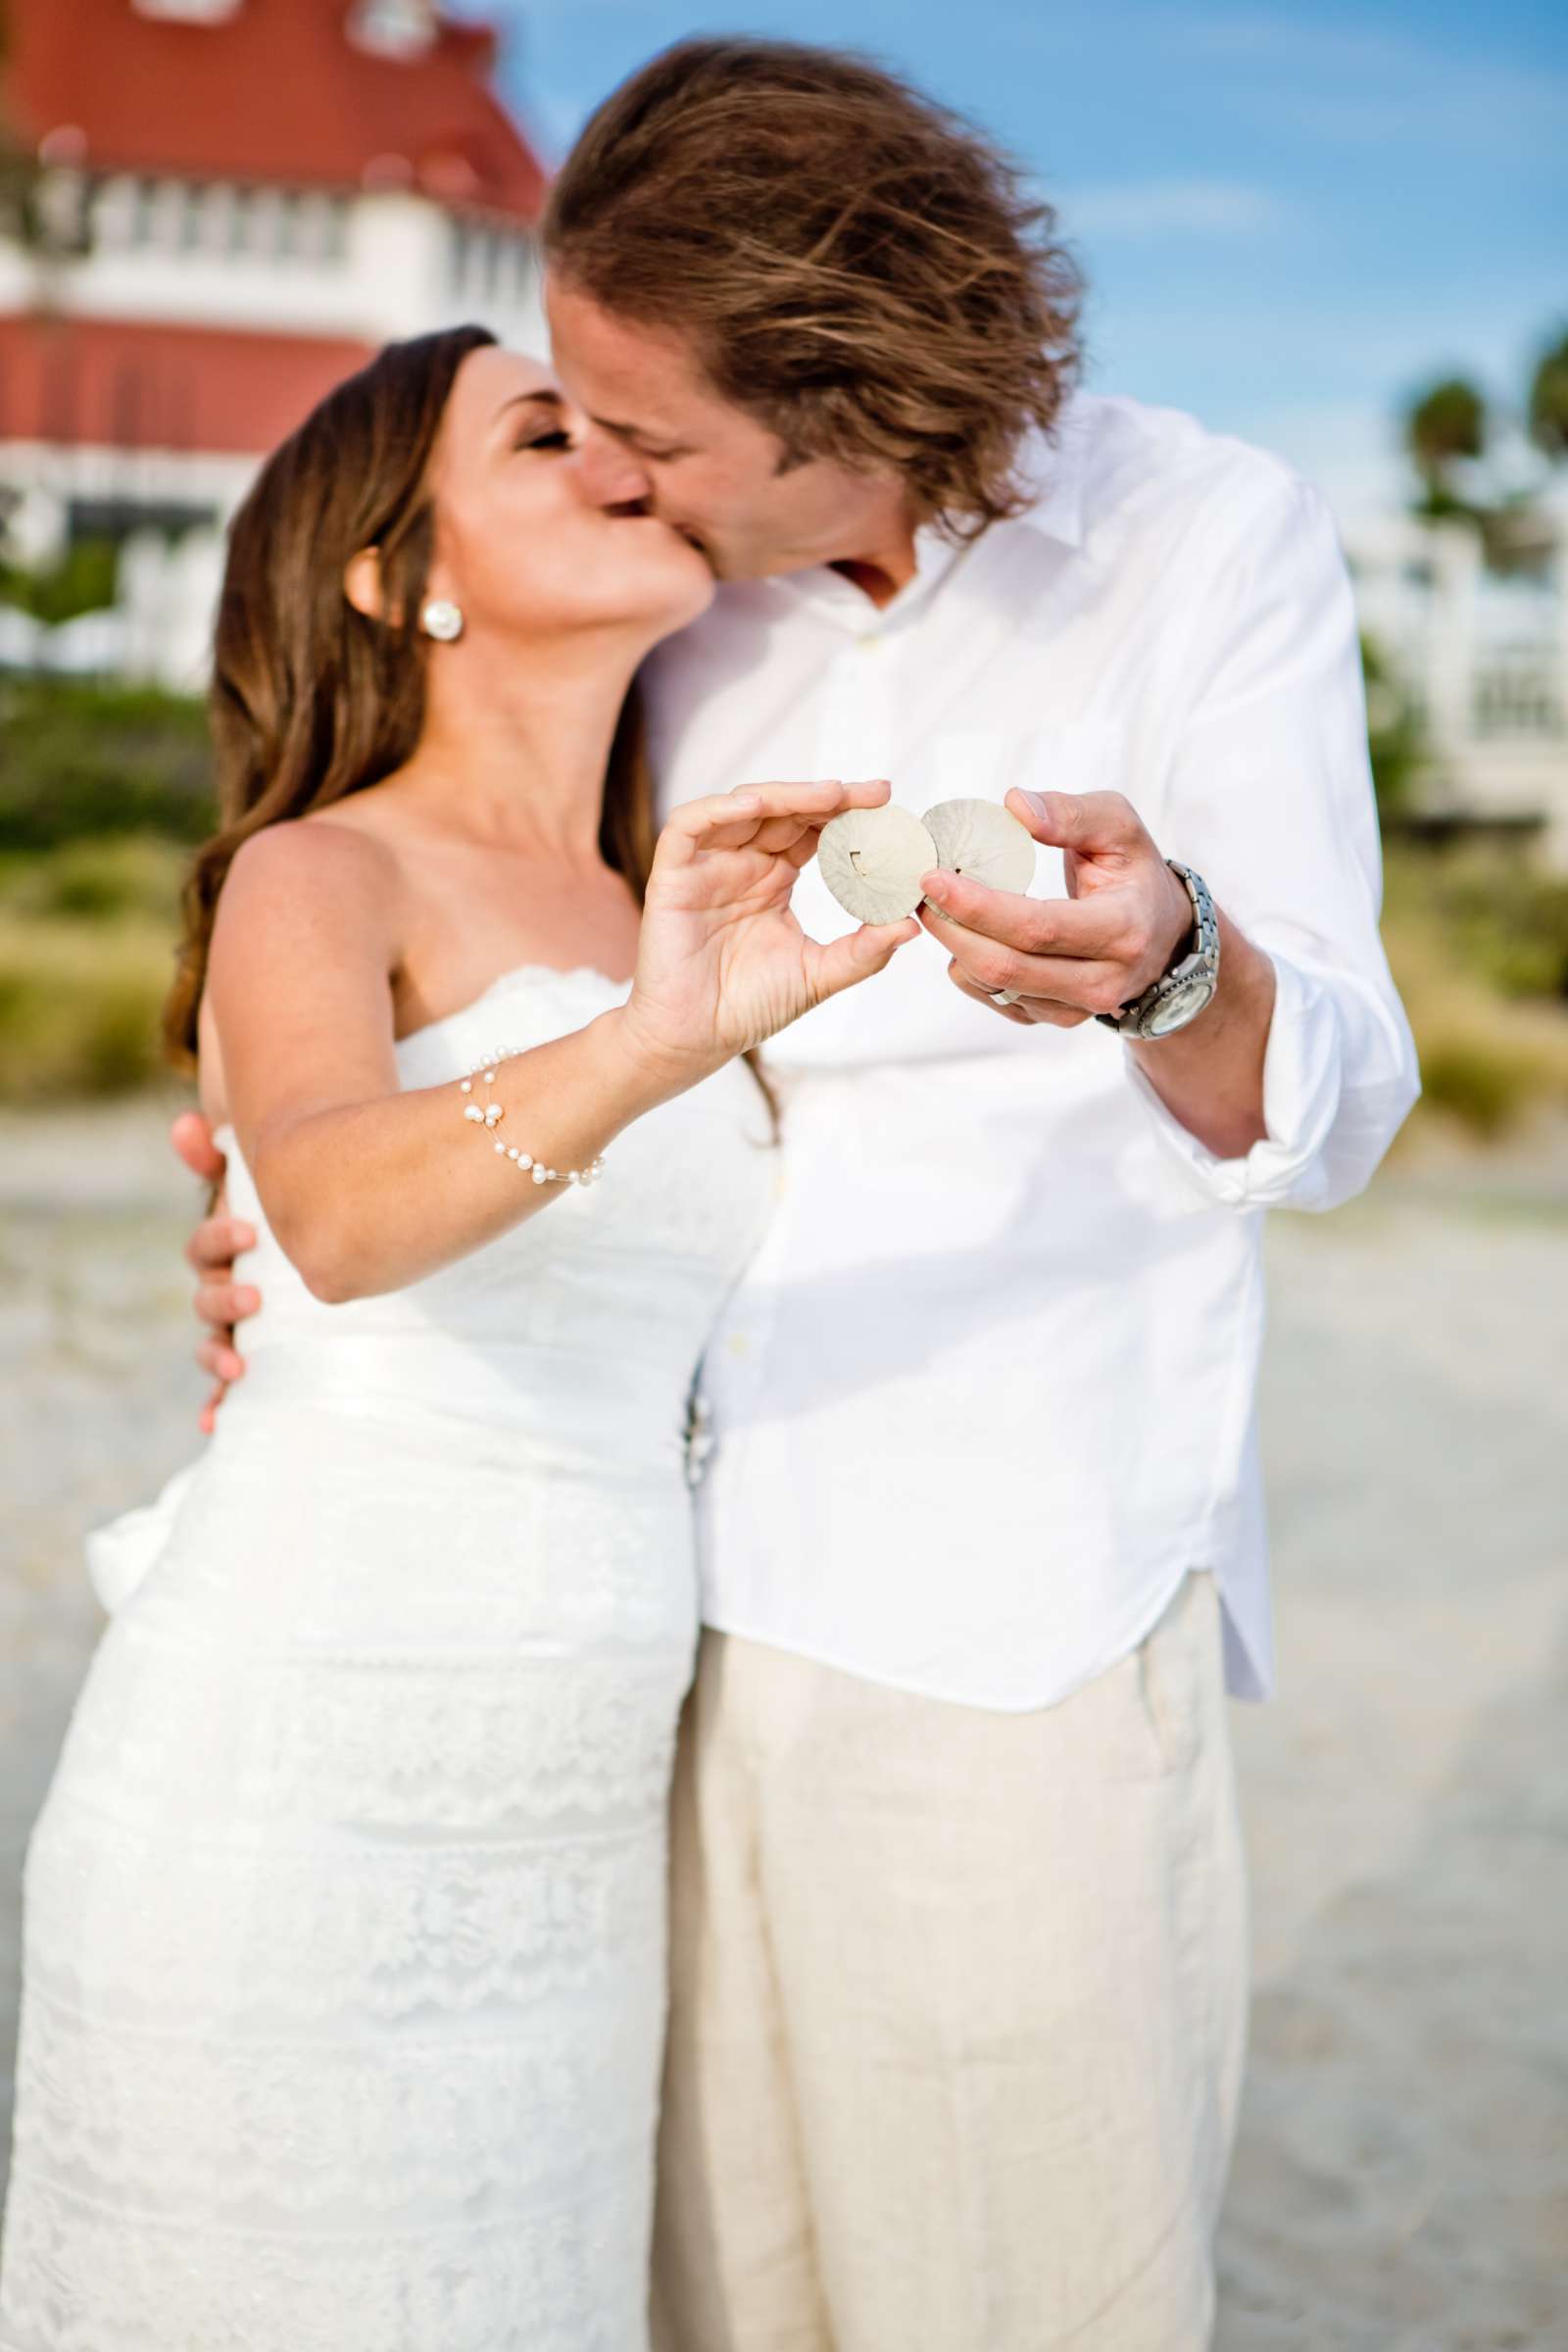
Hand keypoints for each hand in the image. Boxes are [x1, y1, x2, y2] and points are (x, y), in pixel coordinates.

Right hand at [171, 1111, 258, 1432]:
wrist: (322, 1235)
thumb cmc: (285, 1205)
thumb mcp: (261, 1174)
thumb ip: (218, 1152)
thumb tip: (184, 1124)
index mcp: (220, 1250)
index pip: (204, 1248)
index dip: (220, 1240)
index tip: (252, 1231)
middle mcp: (223, 1291)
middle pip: (208, 1302)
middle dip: (225, 1303)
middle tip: (256, 1299)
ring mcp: (238, 1328)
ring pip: (214, 1346)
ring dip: (218, 1358)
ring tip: (239, 1366)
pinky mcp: (255, 1357)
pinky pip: (229, 1387)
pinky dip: (218, 1406)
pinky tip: (214, 1425)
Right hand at [621, 780, 919, 1088]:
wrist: (695, 1040)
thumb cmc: (748, 1008)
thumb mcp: (819, 975)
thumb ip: (865, 951)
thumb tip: (913, 925)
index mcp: (773, 881)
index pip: (813, 831)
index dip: (847, 814)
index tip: (888, 806)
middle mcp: (742, 865)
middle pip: (784, 811)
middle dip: (828, 797)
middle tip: (871, 794)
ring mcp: (707, 866)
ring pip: (742, 807)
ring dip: (785, 795)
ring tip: (829, 795)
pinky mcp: (672, 875)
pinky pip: (689, 826)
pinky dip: (719, 809)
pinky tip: (756, 805)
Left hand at [917, 789, 1194, 1027]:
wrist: (1164, 934)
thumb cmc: (1135, 871)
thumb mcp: (1119, 826)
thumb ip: (1070, 812)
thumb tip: (1013, 806)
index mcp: (1123, 929)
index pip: (1036, 927)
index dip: (977, 906)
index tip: (932, 878)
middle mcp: (1104, 981)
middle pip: (1006, 966)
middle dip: (952, 929)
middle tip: (921, 893)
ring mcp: (1080, 1009)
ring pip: (995, 987)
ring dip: (955, 946)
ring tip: (937, 907)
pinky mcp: (1058, 1018)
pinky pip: (996, 1000)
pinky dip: (969, 966)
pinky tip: (966, 935)